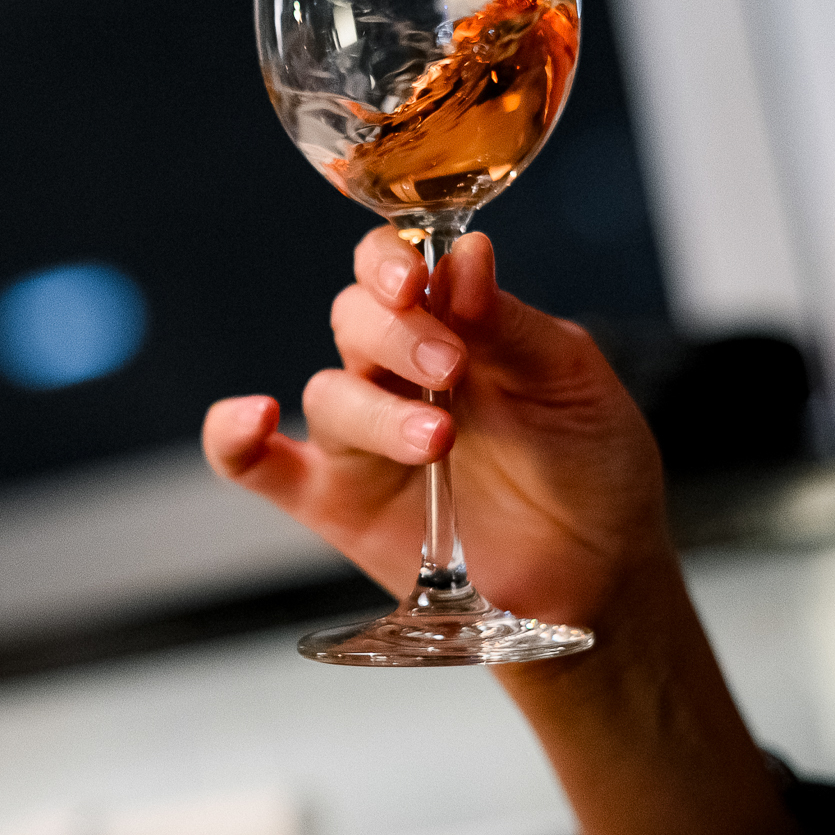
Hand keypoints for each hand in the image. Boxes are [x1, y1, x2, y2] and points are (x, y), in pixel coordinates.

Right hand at [203, 225, 668, 627]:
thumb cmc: (590, 467)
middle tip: (450, 367)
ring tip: (437, 440)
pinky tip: (252, 421)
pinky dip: (235, 440)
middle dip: (395, 336)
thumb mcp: (572, 382)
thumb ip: (511, 324)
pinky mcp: (336, 503)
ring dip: (372, 410)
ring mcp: (362, 440)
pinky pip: (258, 468)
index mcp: (454, 326)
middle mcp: (397, 374)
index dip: (390, 261)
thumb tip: (466, 255)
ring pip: (326, 395)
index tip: (416, 280)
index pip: (394, 266)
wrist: (599, 579)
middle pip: (353, 322)